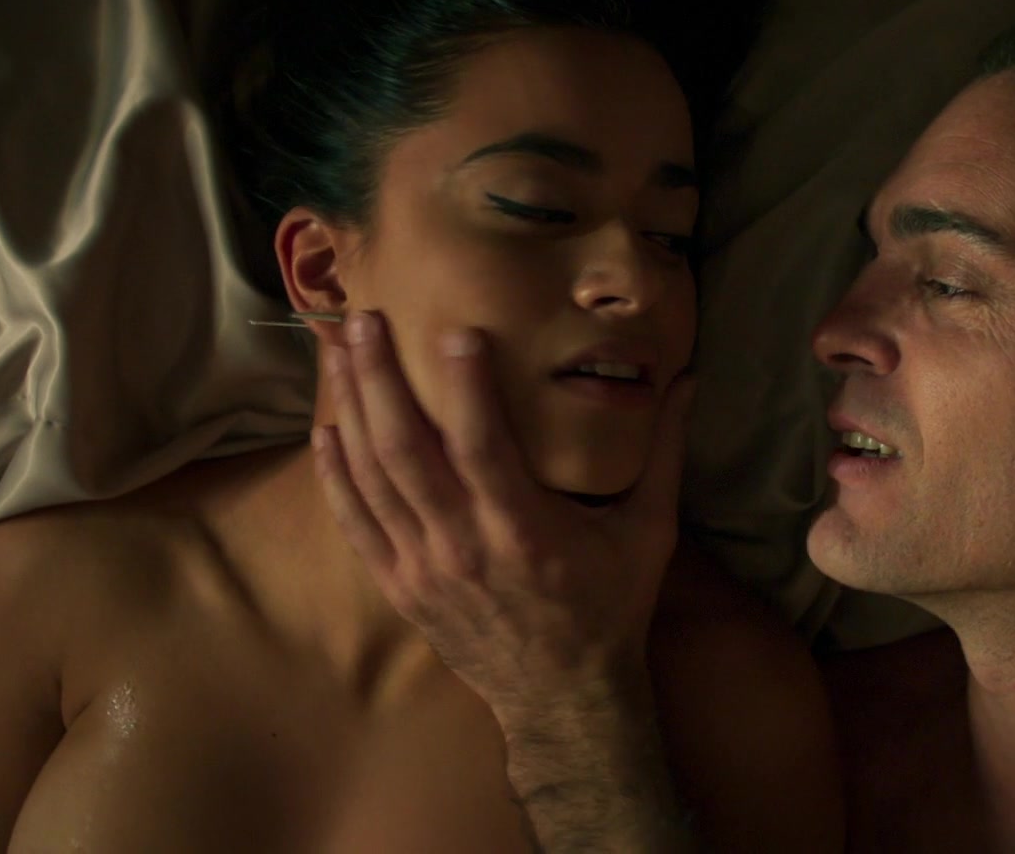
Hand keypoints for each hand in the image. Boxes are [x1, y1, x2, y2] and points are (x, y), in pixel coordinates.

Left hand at [310, 310, 693, 721]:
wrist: (563, 696)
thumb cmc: (612, 606)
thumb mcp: (651, 531)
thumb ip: (665, 453)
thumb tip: (689, 379)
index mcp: (525, 531)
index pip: (483, 446)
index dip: (465, 388)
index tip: (455, 331)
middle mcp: (463, 547)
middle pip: (405, 451)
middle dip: (379, 378)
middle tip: (363, 318)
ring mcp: (423, 568)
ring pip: (371, 477)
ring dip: (349, 407)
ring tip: (335, 348)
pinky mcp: (400, 586)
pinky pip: (356, 522)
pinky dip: (336, 474)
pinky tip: (325, 427)